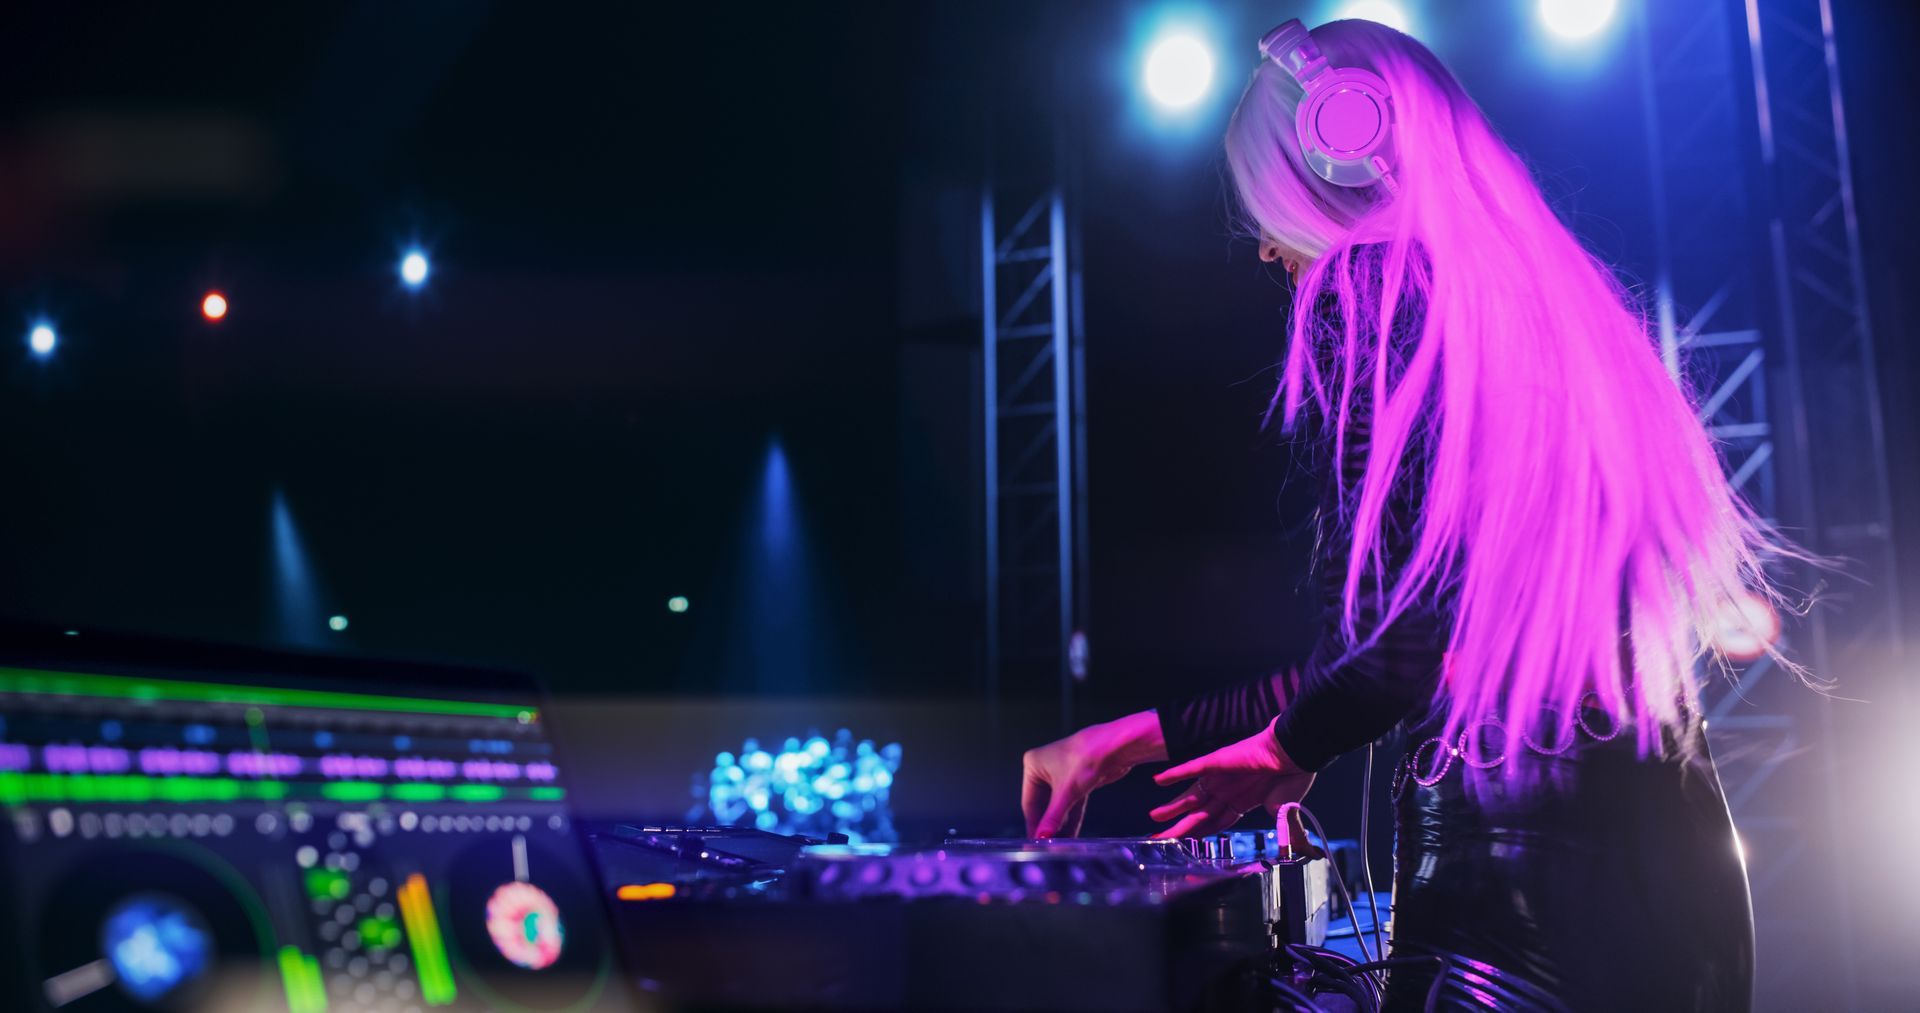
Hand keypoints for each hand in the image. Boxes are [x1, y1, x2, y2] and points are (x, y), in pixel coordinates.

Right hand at [1021, 711, 1166, 837]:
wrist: (1114, 747)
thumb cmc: (1086, 757)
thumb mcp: (1066, 792)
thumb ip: (1053, 817)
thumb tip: (1042, 837)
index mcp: (1033, 765)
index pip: (1029, 802)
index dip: (1034, 824)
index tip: (1035, 842)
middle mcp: (1045, 769)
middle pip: (1044, 805)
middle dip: (1049, 826)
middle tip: (1048, 847)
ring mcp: (1062, 775)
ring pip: (1059, 806)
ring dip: (1061, 825)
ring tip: (1061, 845)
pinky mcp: (1078, 781)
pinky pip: (1071, 804)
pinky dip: (1071, 818)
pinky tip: (1071, 835)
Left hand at [1149, 720, 1313, 838]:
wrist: (1296, 751)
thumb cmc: (1293, 777)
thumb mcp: (1286, 813)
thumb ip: (1284, 832)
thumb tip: (1292, 852)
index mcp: (1241, 803)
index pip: (1214, 824)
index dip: (1198, 836)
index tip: (1183, 847)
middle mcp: (1226, 792)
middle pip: (1197, 816)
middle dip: (1179, 830)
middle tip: (1159, 840)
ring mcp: (1220, 778)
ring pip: (1190, 797)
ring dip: (1172, 807)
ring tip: (1153, 818)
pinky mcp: (1217, 762)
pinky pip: (1191, 769)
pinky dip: (1174, 775)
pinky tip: (1158, 780)